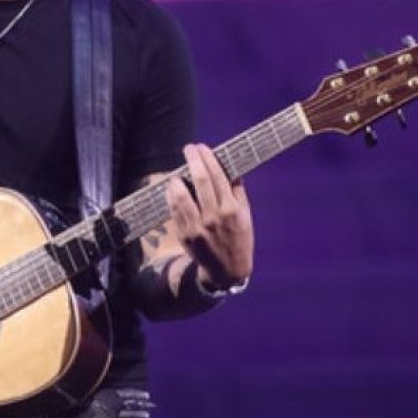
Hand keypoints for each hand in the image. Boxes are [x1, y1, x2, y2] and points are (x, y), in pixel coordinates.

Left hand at [165, 143, 254, 287]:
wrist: (228, 270)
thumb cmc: (238, 238)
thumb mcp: (245, 215)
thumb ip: (237, 191)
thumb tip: (232, 167)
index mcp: (232, 209)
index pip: (218, 176)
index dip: (208, 158)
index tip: (202, 147)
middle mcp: (214, 217)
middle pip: (200, 181)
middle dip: (193, 160)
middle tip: (189, 148)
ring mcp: (198, 227)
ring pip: (182, 195)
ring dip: (177, 179)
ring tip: (177, 173)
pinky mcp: (185, 235)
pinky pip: (174, 211)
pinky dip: (171, 197)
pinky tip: (172, 189)